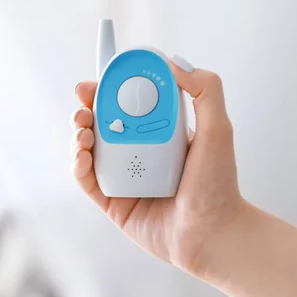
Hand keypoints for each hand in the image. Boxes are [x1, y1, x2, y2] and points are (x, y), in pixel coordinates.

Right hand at [70, 56, 246, 275]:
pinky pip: (87, 179)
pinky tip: (81, 156)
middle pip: (103, 121)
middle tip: (83, 103)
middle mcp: (139, 151)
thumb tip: (175, 61)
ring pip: (90, 148)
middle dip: (87, 108)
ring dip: (78, 133)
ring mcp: (124, 176)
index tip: (100, 78)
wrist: (212, 235)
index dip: (110, 88)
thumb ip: (205, 91)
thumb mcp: (219, 130)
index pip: (128, 102)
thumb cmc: (219, 185)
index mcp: (159, 131)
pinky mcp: (112, 201)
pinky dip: (78, 165)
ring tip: (83, 131)